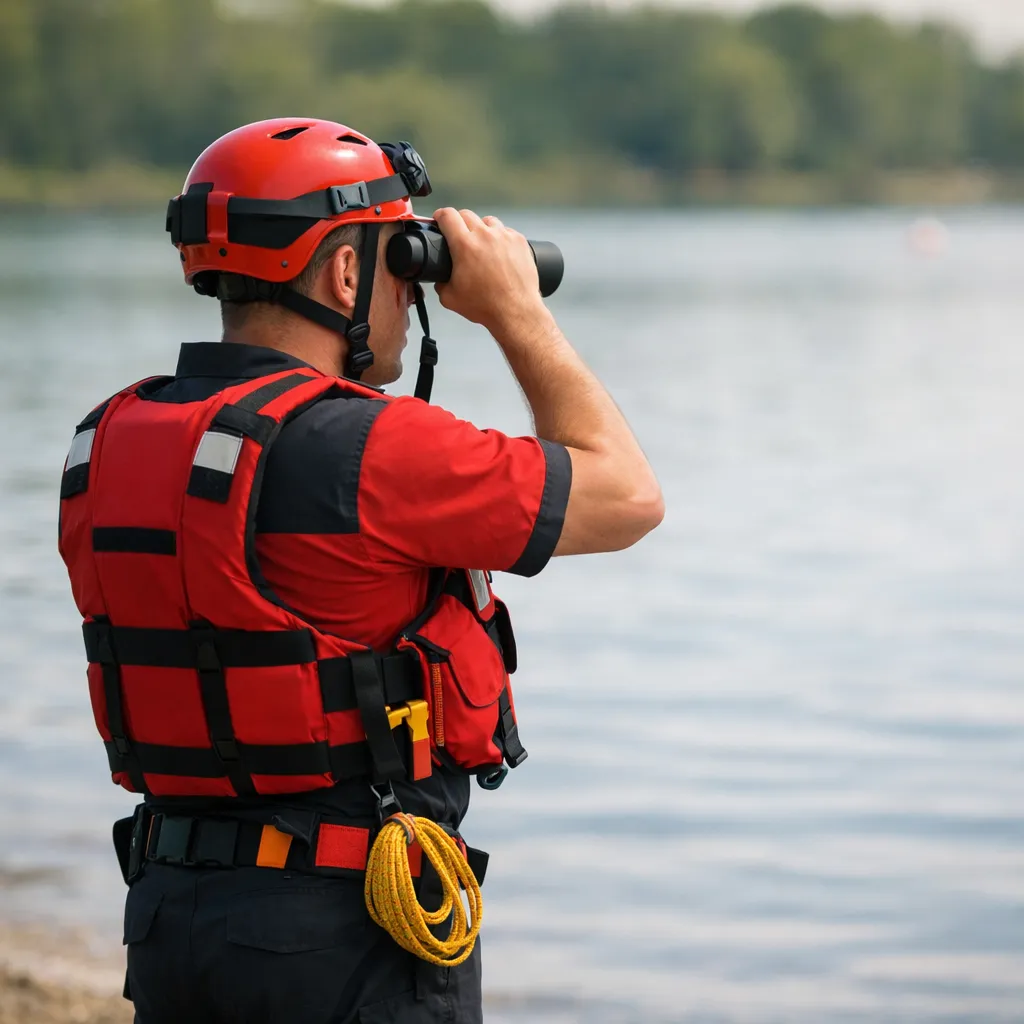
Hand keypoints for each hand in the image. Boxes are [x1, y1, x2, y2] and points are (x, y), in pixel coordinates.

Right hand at [432, 208, 546, 333]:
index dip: (440, 215)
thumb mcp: (450, 298)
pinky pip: (506, 232)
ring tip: (482, 245)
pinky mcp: (519, 241)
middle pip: (467, 214)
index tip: (440, 219)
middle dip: (459, 222)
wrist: (515, 311)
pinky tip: (499, 253)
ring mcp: (504, 236)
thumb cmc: (486, 305)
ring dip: (481, 229)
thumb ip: (440, 284)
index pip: (447, 215)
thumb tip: (440, 280)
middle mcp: (485, 235)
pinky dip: (500, 238)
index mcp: (464, 245)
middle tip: (459, 236)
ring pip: (488, 221)